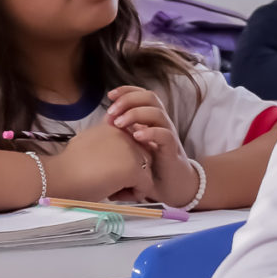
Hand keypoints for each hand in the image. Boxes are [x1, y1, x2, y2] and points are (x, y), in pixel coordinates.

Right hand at [41, 122, 152, 201]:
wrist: (58, 175)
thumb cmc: (67, 165)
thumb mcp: (87, 143)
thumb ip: (104, 143)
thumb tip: (114, 154)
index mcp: (114, 127)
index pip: (131, 145)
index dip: (122, 161)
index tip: (104, 170)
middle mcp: (126, 134)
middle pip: (143, 156)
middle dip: (131, 172)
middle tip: (109, 183)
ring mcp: (132, 151)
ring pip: (146, 171)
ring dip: (133, 183)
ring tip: (110, 189)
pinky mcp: (134, 169)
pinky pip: (145, 185)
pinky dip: (134, 194)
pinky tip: (114, 195)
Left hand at [104, 86, 192, 202]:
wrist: (171, 187)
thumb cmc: (149, 166)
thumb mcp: (132, 146)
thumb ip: (122, 133)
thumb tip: (104, 121)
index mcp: (151, 119)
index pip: (142, 95)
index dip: (126, 91)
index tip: (109, 95)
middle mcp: (161, 123)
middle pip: (150, 97)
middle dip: (128, 100)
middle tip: (111, 111)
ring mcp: (168, 135)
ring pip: (157, 113)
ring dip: (136, 114)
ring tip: (120, 124)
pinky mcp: (172, 150)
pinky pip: (165, 135)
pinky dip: (150, 132)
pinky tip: (136, 137)